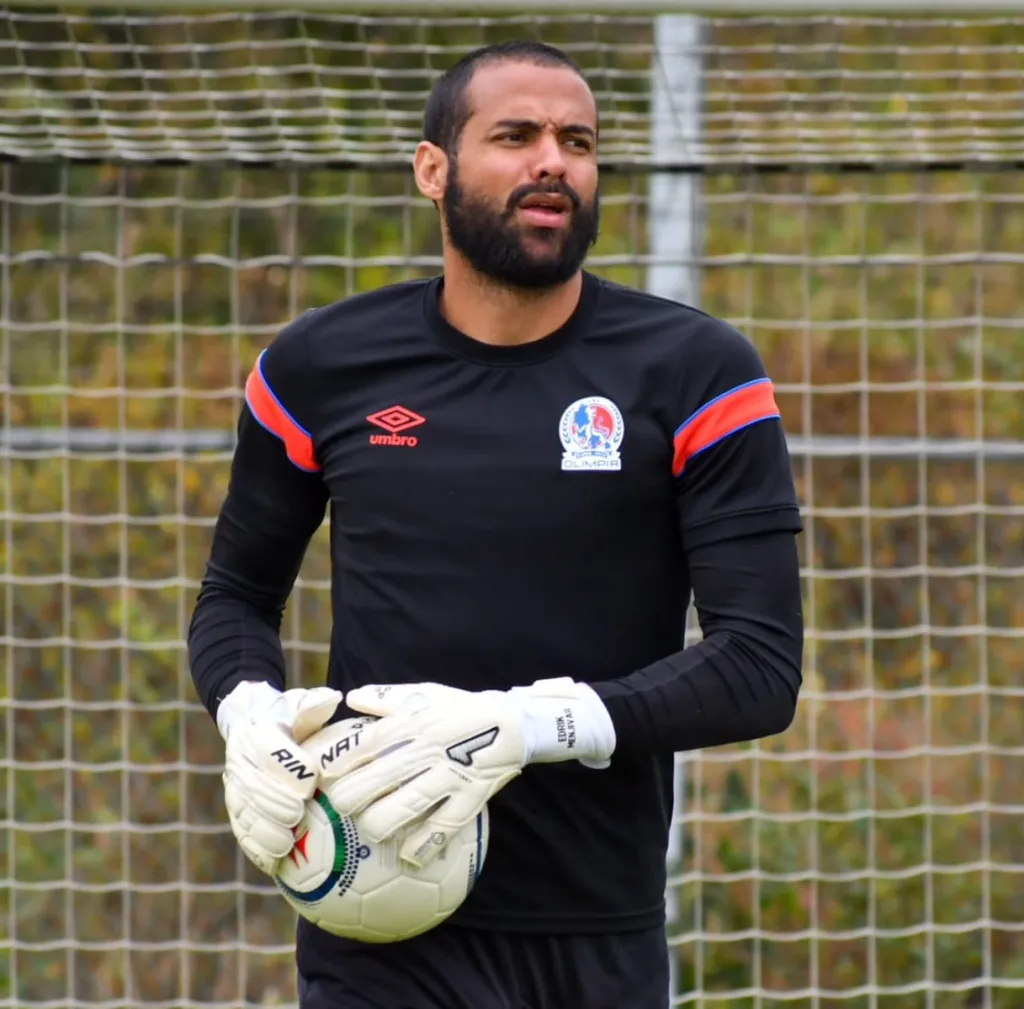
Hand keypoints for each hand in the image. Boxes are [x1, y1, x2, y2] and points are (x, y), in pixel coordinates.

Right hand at [217, 680, 342, 873]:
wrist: (250, 723)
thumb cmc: (288, 716)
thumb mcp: (300, 703)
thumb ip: (314, 703)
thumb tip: (333, 699)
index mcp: (257, 734)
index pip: (269, 752)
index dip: (288, 768)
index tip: (310, 781)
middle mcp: (240, 762)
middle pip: (253, 788)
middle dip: (274, 803)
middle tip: (296, 815)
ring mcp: (235, 789)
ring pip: (244, 814)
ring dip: (262, 832)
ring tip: (284, 845)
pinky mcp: (236, 810)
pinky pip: (242, 832)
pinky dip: (255, 849)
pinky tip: (273, 863)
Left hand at [321, 678, 615, 867]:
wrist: (515, 723)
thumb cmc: (463, 708)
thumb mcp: (427, 694)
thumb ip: (388, 697)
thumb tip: (352, 698)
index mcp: (414, 723)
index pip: (368, 743)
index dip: (339, 761)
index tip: (320, 775)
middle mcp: (428, 750)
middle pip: (379, 778)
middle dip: (350, 797)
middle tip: (337, 808)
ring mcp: (450, 776)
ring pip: (406, 805)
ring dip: (380, 822)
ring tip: (368, 831)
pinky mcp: (470, 798)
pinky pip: (444, 827)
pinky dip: (423, 844)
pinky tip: (407, 857)